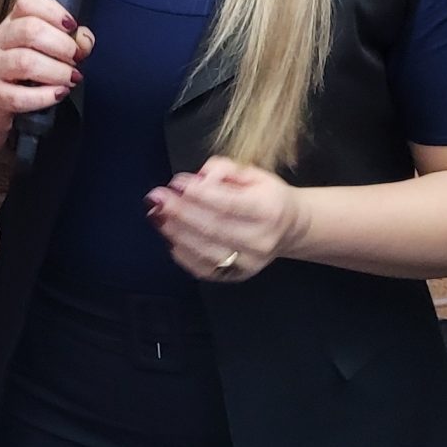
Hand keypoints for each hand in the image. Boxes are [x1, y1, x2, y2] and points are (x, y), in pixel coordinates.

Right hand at [0, 0, 95, 123]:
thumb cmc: (29, 70)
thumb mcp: (49, 49)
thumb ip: (73, 40)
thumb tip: (84, 40)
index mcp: (14, 21)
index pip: (27, 2)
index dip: (54, 11)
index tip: (72, 26)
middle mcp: (0, 39)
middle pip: (29, 30)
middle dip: (62, 45)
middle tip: (76, 58)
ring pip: (25, 62)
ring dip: (57, 71)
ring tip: (71, 78)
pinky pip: (19, 96)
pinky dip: (44, 96)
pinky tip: (59, 94)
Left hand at [145, 158, 303, 282]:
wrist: (290, 227)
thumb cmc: (266, 196)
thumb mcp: (252, 173)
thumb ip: (223, 170)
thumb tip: (197, 179)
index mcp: (269, 210)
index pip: (229, 204)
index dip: (199, 194)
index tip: (175, 183)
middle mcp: (261, 240)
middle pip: (213, 228)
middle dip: (180, 212)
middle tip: (156, 198)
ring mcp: (248, 262)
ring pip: (205, 250)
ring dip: (176, 232)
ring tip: (157, 214)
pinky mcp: (236, 276)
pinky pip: (203, 268)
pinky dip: (182, 253)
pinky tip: (170, 236)